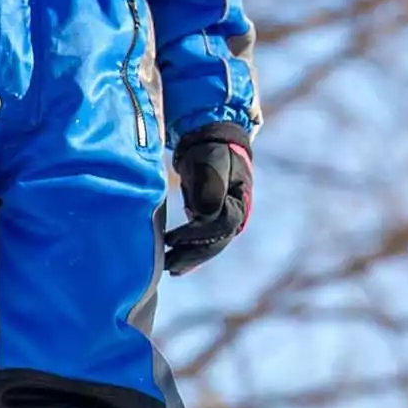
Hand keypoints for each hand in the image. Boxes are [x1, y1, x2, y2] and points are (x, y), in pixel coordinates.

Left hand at [163, 122, 251, 274]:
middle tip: (168, 266)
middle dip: (192, 255)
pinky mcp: (212, 219)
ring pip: (209, 246)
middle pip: (215, 243)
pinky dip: (190, 251)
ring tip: (169, 268)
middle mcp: (236, 216)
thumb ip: (211, 184)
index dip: (196, 236)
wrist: (213, 139)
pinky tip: (175, 260)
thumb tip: (204, 214)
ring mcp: (225, 219)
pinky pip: (202, 241)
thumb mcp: (213, 161)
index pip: (220, 226)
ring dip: (190, 258)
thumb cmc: (213, 149)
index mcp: (240, 203)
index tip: (172, 239)